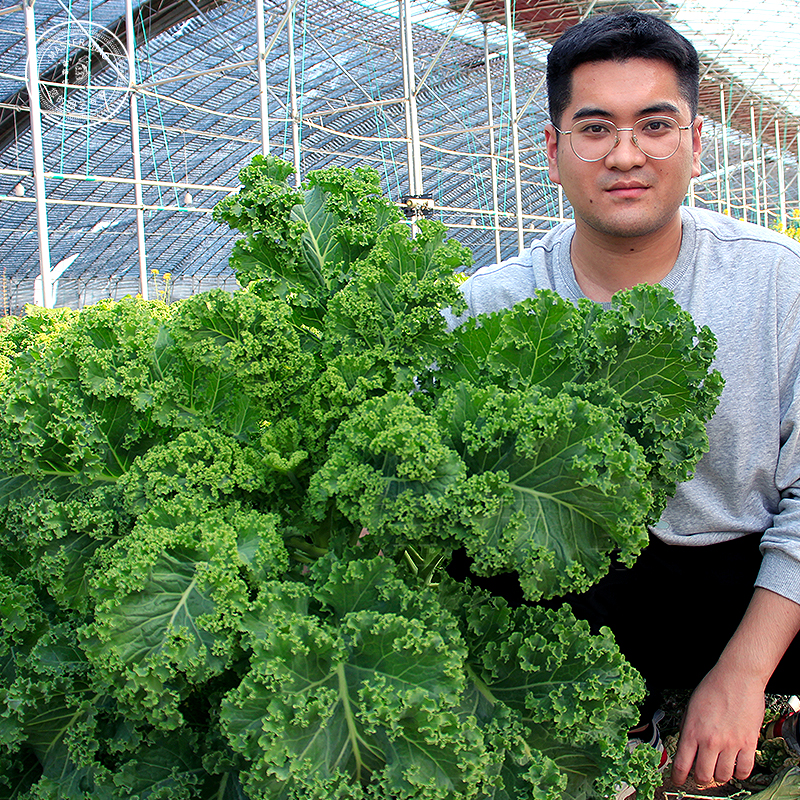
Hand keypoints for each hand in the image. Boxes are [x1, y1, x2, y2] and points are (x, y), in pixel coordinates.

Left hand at [671, 663, 763, 785]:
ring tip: (718, 767)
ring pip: (723, 776)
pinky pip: (744, 771)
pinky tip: (735, 765)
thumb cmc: (712, 688)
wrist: (737, 677)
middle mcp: (710, 740)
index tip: (677, 780)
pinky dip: (739, 773)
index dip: (677, 777)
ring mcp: (730, 744)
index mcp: (692, 731)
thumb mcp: (690, 707)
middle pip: (703, 776)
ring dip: (719, 775)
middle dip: (699, 779)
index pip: (682, 764)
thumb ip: (687, 729)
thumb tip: (685, 748)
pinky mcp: (749, 743)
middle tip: (700, 775)